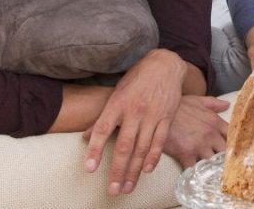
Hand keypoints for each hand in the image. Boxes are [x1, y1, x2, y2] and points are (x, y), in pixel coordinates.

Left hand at [81, 49, 184, 195]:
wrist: (164, 64)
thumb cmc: (136, 80)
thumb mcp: (116, 93)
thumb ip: (103, 116)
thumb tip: (86, 137)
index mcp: (117, 103)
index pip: (102, 129)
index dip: (95, 149)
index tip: (90, 169)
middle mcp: (134, 110)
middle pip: (124, 145)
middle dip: (117, 170)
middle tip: (112, 190)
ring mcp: (152, 114)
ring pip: (142, 148)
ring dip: (134, 171)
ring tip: (127, 187)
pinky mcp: (167, 117)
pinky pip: (160, 141)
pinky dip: (153, 157)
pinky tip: (146, 170)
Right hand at [163, 95, 230, 167]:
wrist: (158, 111)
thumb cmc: (178, 106)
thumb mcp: (198, 101)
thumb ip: (214, 104)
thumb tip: (227, 104)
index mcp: (215, 122)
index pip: (232, 137)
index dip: (232, 145)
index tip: (229, 150)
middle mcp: (210, 134)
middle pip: (224, 152)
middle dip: (222, 158)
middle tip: (217, 162)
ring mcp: (199, 145)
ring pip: (212, 162)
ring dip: (209, 167)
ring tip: (206, 170)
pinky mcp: (186, 154)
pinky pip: (195, 169)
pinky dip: (194, 173)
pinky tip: (193, 173)